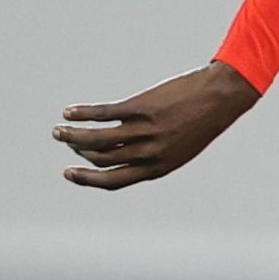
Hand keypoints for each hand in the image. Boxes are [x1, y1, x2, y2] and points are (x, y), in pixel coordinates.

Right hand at [56, 60, 258, 188]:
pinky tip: (70, 112)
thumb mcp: (180, 148)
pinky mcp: (141, 108)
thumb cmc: (202, 122)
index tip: (69, 173)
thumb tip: (123, 152)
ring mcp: (144, 130)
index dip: (87, 180)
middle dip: (78, 152)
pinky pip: (104, 114)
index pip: (113, 181)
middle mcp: (148, 153)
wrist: (221, 98)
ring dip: (72, 135)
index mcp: (157, 168)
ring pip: (97, 139)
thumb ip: (154, 155)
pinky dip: (83, 114)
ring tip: (58, 130)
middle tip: (65, 141)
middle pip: (100, 159)